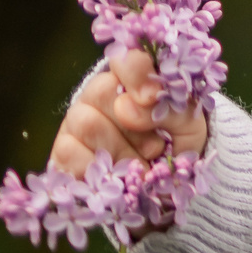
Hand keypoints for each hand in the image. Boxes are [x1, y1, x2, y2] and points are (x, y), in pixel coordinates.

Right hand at [50, 49, 208, 174]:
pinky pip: (70, 153)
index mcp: (134, 81)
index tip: (152, 97)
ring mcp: (75, 122)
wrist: (163, 192)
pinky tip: (116, 178)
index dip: (136, 74)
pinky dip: (100, 170)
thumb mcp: (190, 128)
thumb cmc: (177, 149)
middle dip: (134, 126)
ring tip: (141, 167)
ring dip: (122, 151)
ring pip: (87, 123)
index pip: (126, 59)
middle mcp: (99, 96)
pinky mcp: (62, 152)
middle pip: (102, 91)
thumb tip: (127, 108)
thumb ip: (171, 110)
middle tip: (154, 148)